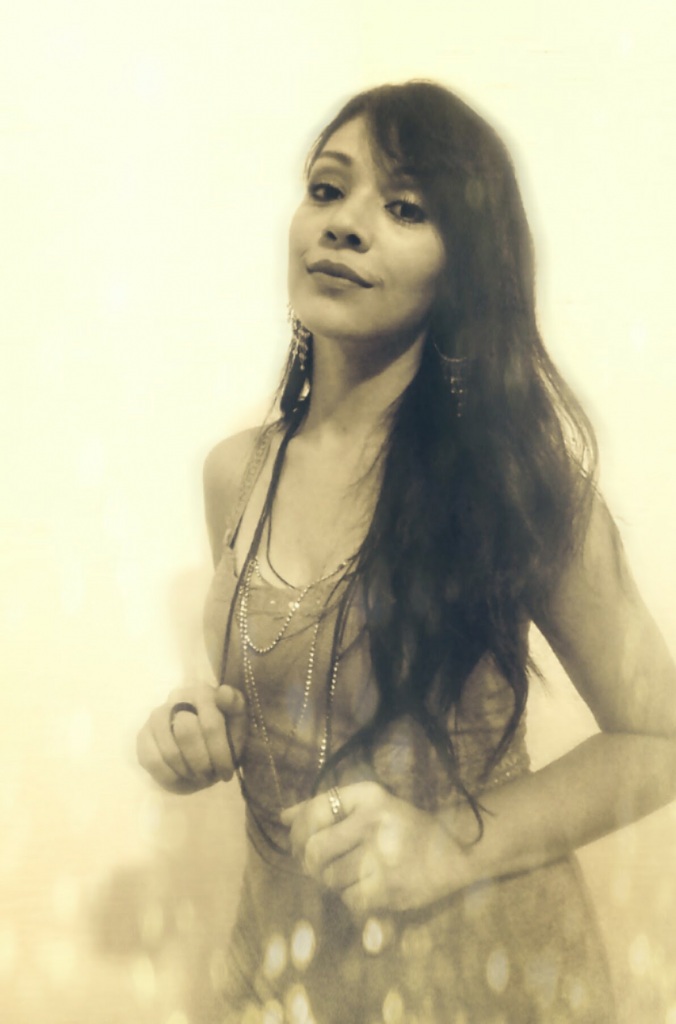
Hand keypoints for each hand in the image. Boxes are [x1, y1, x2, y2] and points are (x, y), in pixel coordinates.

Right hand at [136, 683, 247, 793]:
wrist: (202, 745)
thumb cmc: (224, 734)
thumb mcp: (237, 723)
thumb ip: (236, 707)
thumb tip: (224, 692)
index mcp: (203, 693)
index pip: (211, 725)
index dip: (220, 753)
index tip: (227, 772)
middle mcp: (176, 698)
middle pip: (186, 734)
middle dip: (202, 762)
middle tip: (210, 775)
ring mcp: (157, 716)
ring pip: (169, 751)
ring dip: (187, 771)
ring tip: (198, 776)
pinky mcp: (143, 735)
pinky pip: (153, 761)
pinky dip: (170, 777)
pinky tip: (181, 778)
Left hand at [281, 781, 469, 916]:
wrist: (455, 851)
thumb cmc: (405, 826)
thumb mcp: (370, 805)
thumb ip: (325, 806)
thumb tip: (282, 817)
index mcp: (369, 796)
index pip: (316, 809)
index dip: (298, 828)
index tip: (298, 838)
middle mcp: (374, 822)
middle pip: (314, 849)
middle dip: (307, 861)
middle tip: (315, 863)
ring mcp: (381, 857)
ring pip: (329, 878)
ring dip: (331, 880)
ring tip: (347, 873)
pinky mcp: (388, 888)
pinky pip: (348, 899)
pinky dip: (350, 897)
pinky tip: (365, 887)